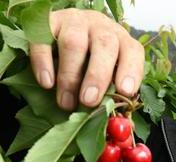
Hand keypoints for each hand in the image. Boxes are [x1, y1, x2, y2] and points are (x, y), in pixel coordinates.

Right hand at [29, 8, 144, 110]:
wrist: (60, 35)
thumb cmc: (89, 64)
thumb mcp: (105, 75)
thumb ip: (110, 94)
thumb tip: (114, 124)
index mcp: (120, 40)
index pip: (131, 51)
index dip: (130, 70)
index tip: (125, 91)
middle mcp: (100, 27)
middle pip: (104, 45)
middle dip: (97, 75)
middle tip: (89, 101)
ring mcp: (74, 22)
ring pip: (74, 43)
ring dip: (70, 76)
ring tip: (66, 103)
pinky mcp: (48, 23)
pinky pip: (43, 40)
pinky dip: (44, 63)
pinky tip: (46, 83)